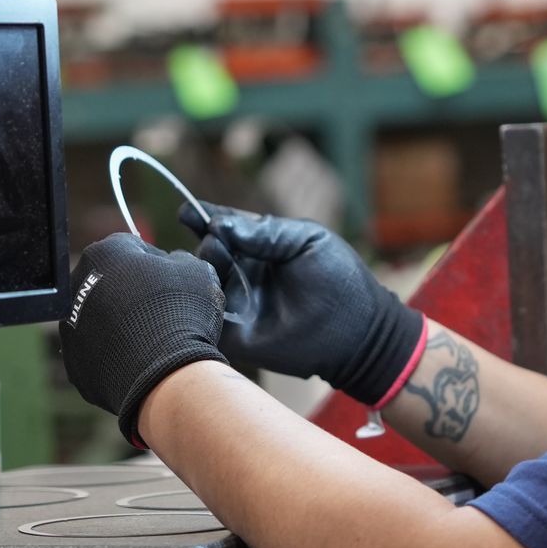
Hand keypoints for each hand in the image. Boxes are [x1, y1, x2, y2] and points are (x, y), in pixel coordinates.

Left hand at [59, 233, 224, 446]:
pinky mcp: (74, 363)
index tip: (173, 283)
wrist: (165, 373)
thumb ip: (181, 259)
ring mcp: (71, 326)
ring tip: (152, 340)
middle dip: (133, 293)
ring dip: (121, 324)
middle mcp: (77, 286)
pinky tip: (139, 360)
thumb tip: (174, 263)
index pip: (133, 248)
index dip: (157, 264)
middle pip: (111, 283)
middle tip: (162, 312)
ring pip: (101, 318)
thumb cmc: (181, 313)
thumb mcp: (197, 271)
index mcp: (104, 253)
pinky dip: (116, 354)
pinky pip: (98, 353)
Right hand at [179, 202, 424, 405]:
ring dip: (202, 267)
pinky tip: (204, 287)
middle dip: (207, 242)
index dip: (204, 218)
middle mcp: (244, 274)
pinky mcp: (236, 336)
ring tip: (214, 256)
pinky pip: (206, 318)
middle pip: (208, 253)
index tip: (188, 210)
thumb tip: (219, 224)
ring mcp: (238, 305)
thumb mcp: (305, 239)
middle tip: (216, 239)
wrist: (358, 329)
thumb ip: (264, 232)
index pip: (224, 229)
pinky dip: (199, 303)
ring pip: (202, 283)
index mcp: (259, 248)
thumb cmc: (340, 278)